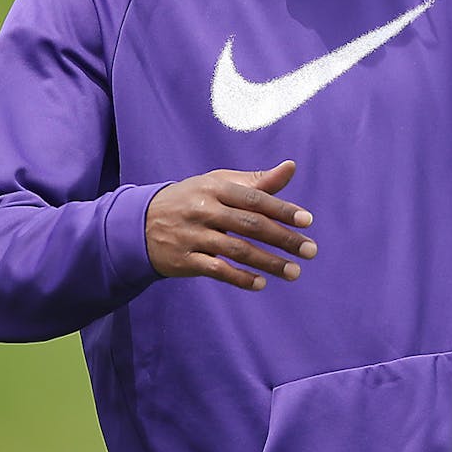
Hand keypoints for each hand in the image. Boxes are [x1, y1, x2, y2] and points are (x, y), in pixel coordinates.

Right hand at [145, 161, 315, 290]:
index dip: (282, 210)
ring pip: (236, 250)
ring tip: (294, 272)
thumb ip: (257, 181)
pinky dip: (240, 277)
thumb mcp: (219, 184)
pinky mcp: (184, 259)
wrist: (140, 223)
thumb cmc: (193, 200)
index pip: (255, 198)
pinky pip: (216, 270)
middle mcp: (204, 210)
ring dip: (268, 262)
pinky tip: (261, 284)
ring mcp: (193, 235)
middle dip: (283, 239)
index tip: (307, 221)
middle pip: (250, 225)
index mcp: (215, 187)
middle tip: (311, 250)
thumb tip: (291, 167)